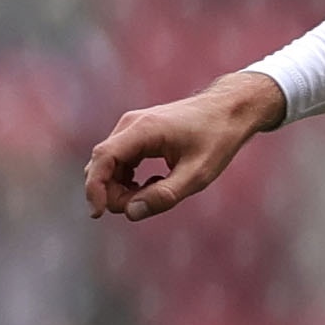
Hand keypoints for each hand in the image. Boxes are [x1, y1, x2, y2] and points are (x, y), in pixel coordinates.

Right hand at [84, 70, 283, 221]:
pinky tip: (154, 184)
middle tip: (146, 206)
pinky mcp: (137, 134)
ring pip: (109, 166)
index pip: (102, 158)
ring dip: (122, 188)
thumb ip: (165, 195)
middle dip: (113, 193)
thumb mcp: (197, 174)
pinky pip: (120, 162)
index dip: (94, 188)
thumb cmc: (217, 139)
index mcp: (142, 129)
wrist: (229, 109)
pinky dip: (128, 180)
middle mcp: (130, 124)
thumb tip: (131, 213)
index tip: (98, 214)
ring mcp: (132, 127)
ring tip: (155, 195)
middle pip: (102, 165)